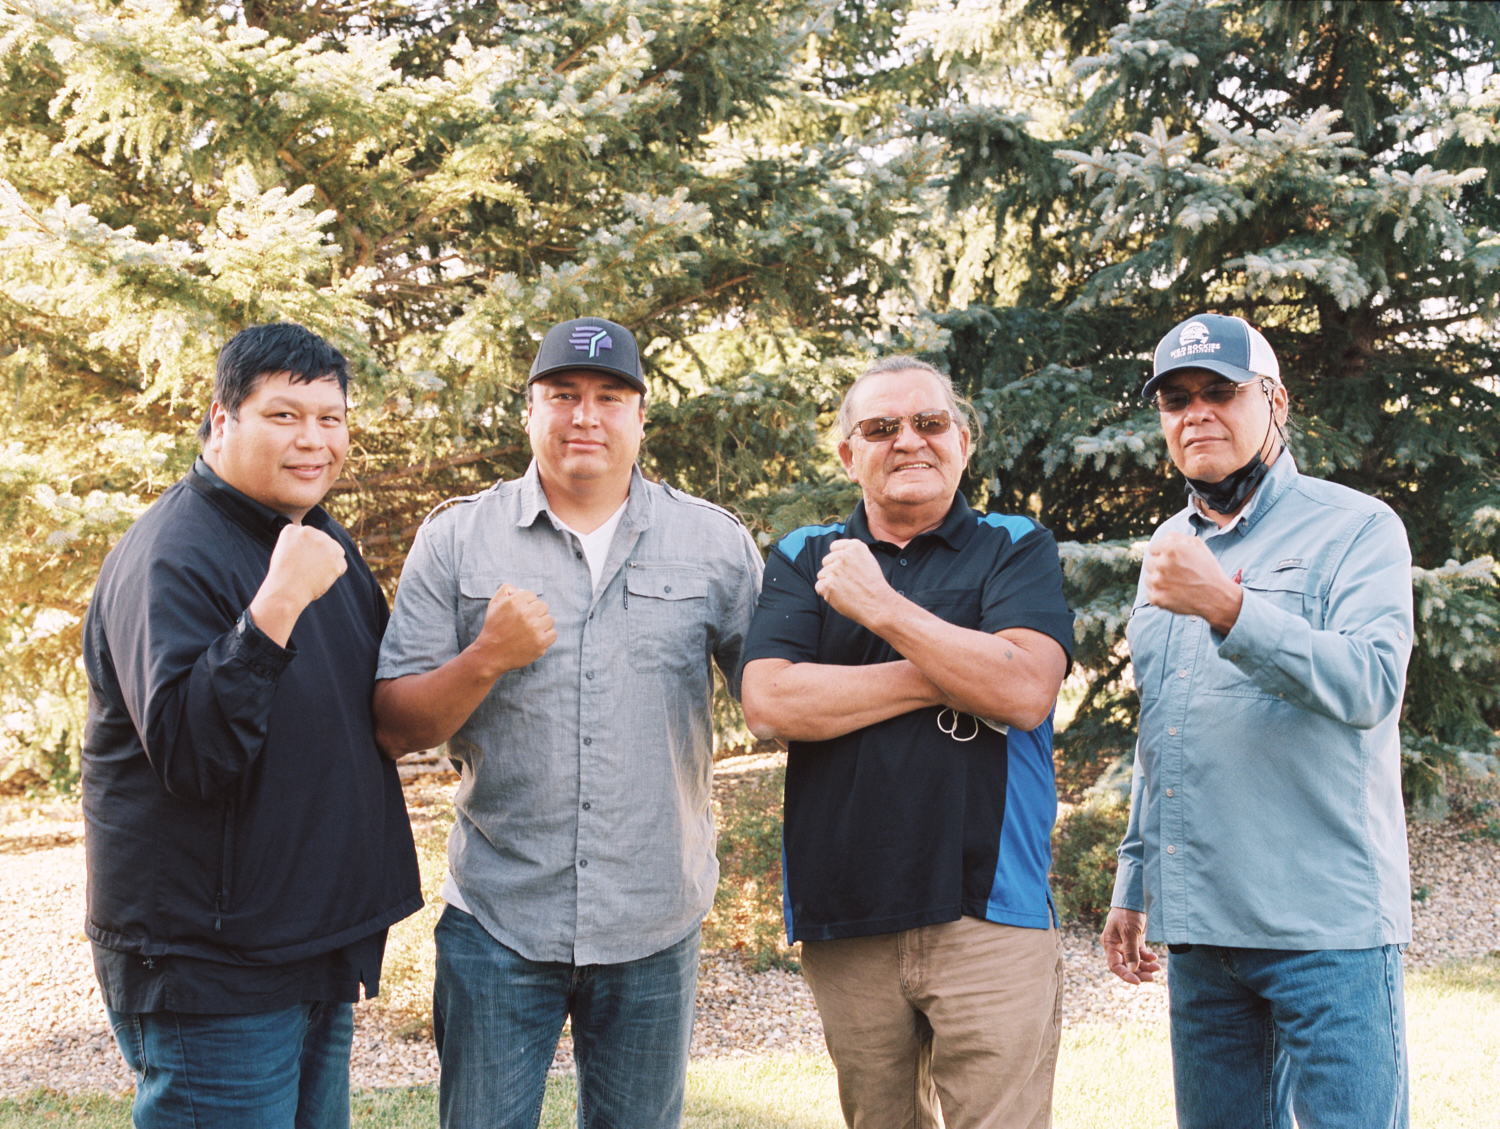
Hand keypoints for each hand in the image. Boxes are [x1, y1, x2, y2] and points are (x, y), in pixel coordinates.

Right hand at [249, 524, 348, 645]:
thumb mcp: (284, 553)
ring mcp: (324, 542)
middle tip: (308, 570)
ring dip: (330, 562)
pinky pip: (341, 564)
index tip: (300, 562)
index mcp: (292, 530)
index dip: (306, 552)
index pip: (308, 537)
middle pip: (323, 542)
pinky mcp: (336, 555)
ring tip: (315, 574)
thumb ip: (299, 545)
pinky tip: (321, 578)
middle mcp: (308, 531)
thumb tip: (315, 547)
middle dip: (319, 555)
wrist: (286, 590)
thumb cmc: (283, 578)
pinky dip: (335, 573)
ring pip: (335, 550)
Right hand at [473, 584, 555, 674]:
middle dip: (535, 614)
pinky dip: (546, 637)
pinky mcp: (541, 643)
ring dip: (541, 625)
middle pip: (543, 606)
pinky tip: (534, 639)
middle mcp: (526, 613)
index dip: (525, 604)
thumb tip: (521, 589)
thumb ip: (506, 590)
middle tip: (524, 623)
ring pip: (549, 619)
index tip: (518, 614)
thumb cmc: (493, 628)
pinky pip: (553, 633)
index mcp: (515, 601)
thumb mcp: (494, 604)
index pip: (532, 596)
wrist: (490, 654)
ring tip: (529, 631)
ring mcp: (535, 629)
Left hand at [814, 539, 895, 628]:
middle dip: (833, 571)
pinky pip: (819, 587)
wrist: (878, 604)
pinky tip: (840, 596)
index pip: (834, 547)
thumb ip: (851, 553)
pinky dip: (826, 593)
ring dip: (830, 583)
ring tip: (846, 590)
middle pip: (826, 561)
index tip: (845, 567)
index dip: (837, 558)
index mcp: (855, 546)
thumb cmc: (873, 584)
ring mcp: (834, 570)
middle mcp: (843, 555)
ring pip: (822, 575)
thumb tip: (835, 552)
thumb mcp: (868, 559)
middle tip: (848, 582)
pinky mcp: (828, 584)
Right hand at [1101, 907, 1159, 984]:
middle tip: (1152, 978)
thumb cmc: (1128, 913)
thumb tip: (1132, 970)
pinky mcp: (1135, 940)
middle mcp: (1117, 946)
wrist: (1135, 898)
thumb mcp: (1129, 932)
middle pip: (1126, 966)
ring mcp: (1126, 943)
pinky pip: (1141, 954)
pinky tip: (1154, 958)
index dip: (1125, 975)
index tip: (1137, 982)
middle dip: (1139, 972)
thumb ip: (1131, 952)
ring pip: (1135, 962)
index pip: (1115, 965)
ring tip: (1157, 967)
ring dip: (1146, 966)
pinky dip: (1148, 958)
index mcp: (1110, 944)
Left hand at [1141, 532, 1242, 632]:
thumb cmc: (1208, 570)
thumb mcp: (1198, 545)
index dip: (1164, 555)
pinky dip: (1159, 595)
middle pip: (1149, 563)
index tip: (1173, 562)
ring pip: (1149, 579)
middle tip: (1177, 574)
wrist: (1217, 597)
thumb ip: (1177, 537)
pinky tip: (1174, 595)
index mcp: (1170, 549)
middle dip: (1160, 567)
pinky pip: (1150, 594)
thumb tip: (1163, 539)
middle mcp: (1161, 564)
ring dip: (1159, 581)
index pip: (1154, 548)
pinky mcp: (1157, 598)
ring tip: (1177, 585)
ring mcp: (1158, 582)